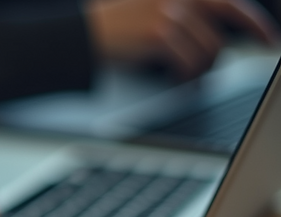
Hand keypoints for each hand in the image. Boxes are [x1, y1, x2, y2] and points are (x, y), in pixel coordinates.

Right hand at [86, 0, 279, 78]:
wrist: (78, 38)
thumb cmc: (111, 29)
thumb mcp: (149, 11)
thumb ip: (181, 15)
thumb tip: (215, 37)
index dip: (253, 18)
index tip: (268, 36)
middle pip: (228, 15)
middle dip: (251, 33)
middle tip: (266, 47)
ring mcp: (168, 13)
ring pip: (209, 47)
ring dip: (204, 66)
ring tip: (191, 75)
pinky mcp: (158, 35)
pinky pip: (189, 62)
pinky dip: (188, 77)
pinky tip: (179, 81)